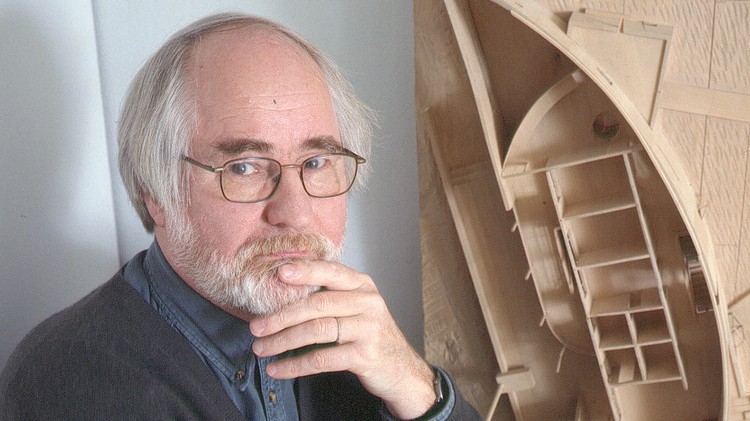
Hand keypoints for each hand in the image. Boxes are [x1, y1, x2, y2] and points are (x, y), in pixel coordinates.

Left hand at [249, 260, 436, 418]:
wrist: (402, 370)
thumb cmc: (371, 336)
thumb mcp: (358, 308)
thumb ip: (331, 296)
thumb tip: (284, 291)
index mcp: (363, 285)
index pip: (331, 272)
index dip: (305, 271)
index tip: (279, 272)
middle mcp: (368, 302)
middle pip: (317, 304)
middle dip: (282, 315)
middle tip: (256, 326)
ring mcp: (368, 328)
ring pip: (316, 330)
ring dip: (283, 341)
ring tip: (262, 348)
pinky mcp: (365, 355)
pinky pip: (322, 359)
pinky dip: (295, 365)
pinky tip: (279, 369)